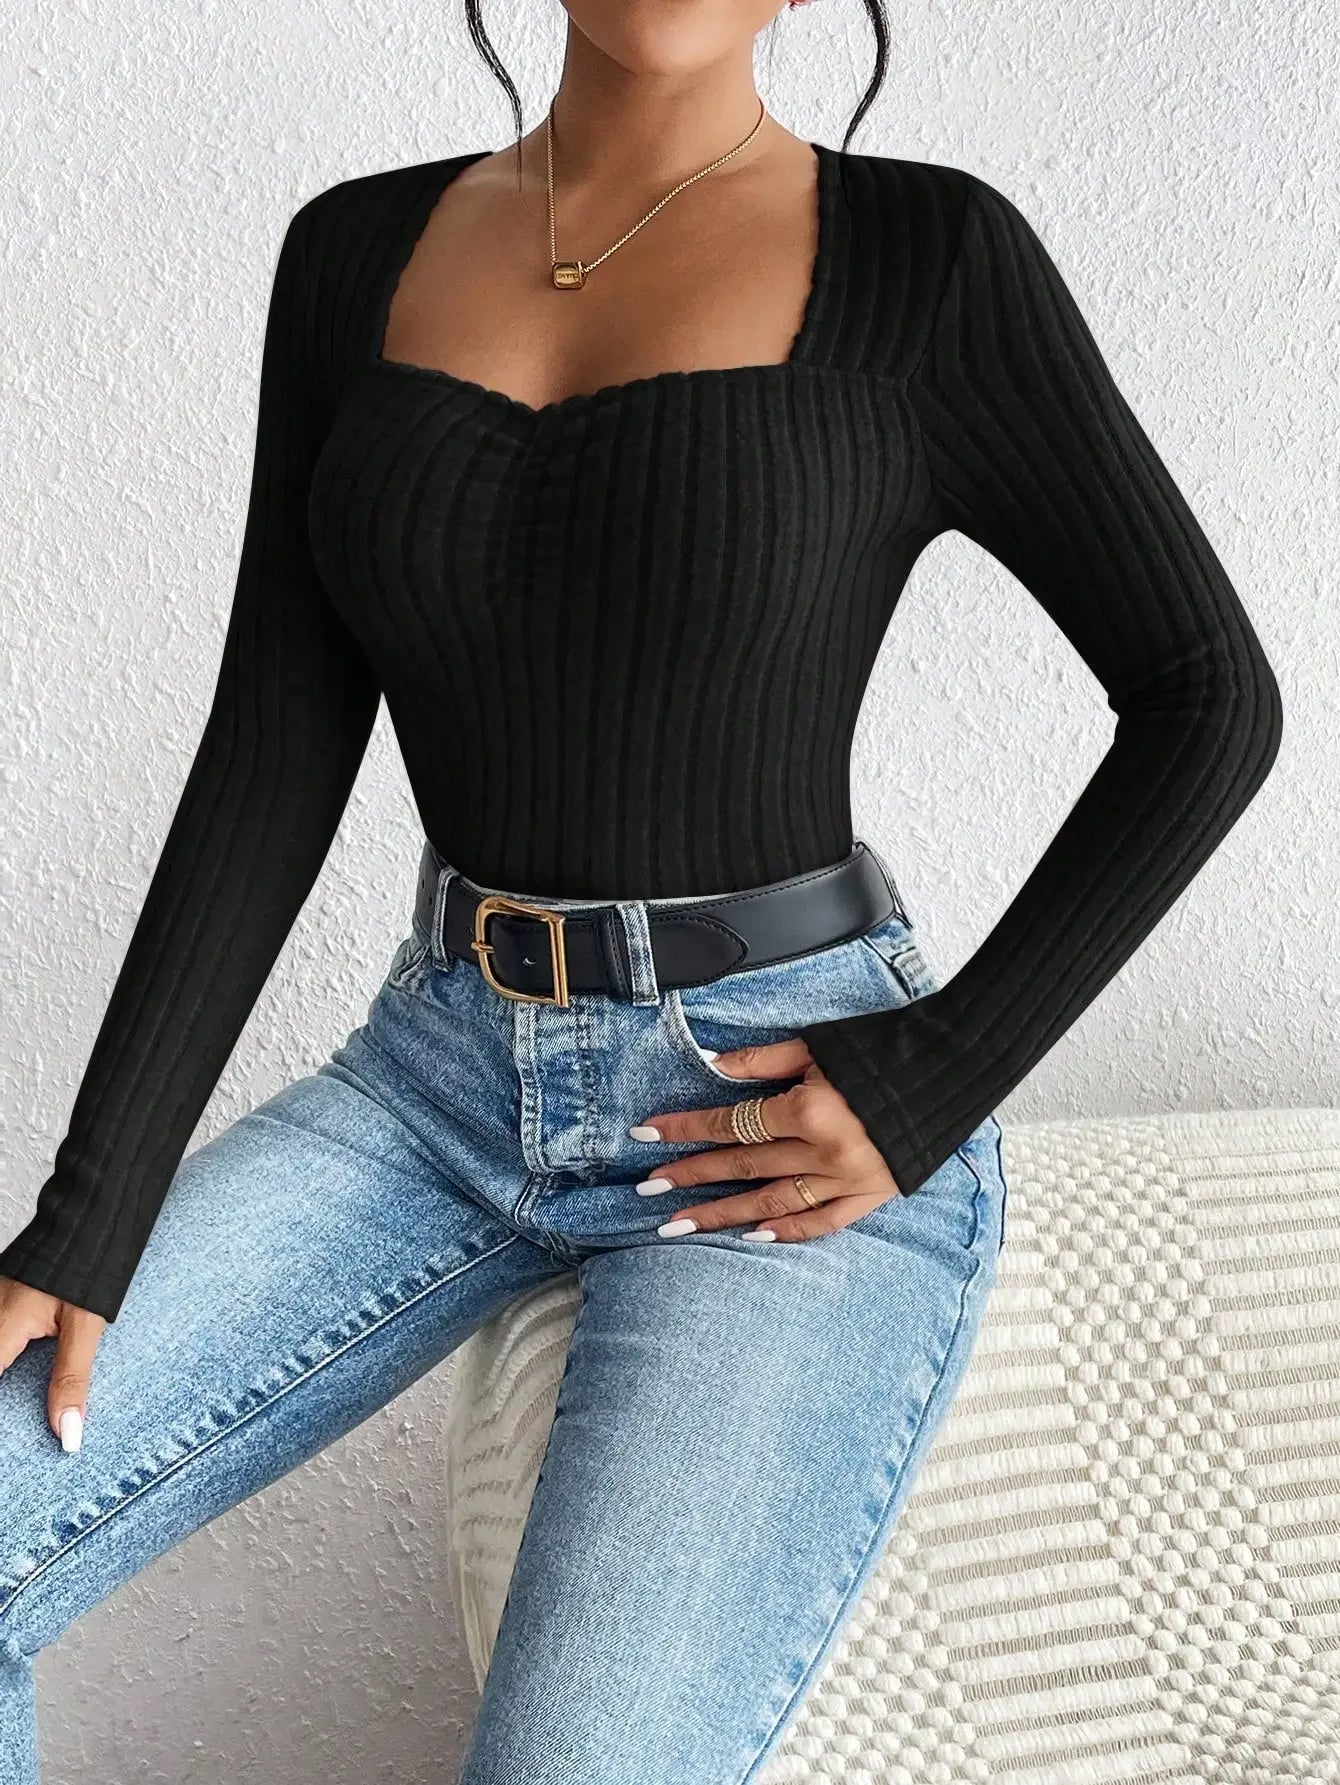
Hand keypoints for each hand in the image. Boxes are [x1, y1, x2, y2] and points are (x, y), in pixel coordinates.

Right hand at [0, 1277, 106, 1450]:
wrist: (90, 1217)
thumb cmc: (88, 1266)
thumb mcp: (85, 1326)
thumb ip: (72, 1378)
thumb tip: (67, 1431)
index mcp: (1, 1327)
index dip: (3, 1418)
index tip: (11, 1443)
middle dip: (8, 1390)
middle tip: (22, 1424)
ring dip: (7, 1372)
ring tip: (25, 1398)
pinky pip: (0, 1336)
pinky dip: (7, 1355)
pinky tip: (20, 1366)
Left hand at [629, 1037, 900, 1241]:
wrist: (955, 1066)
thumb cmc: (885, 1047)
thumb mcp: (819, 1045)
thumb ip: (762, 1061)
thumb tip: (713, 1066)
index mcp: (808, 1109)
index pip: (730, 1122)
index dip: (684, 1128)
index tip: (645, 1135)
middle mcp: (824, 1151)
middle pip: (743, 1166)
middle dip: (691, 1176)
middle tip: (648, 1189)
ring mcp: (849, 1179)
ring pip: (772, 1202)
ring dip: (722, 1214)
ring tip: (679, 1225)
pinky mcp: (874, 1195)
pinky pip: (823, 1222)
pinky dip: (787, 1231)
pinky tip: (752, 1237)